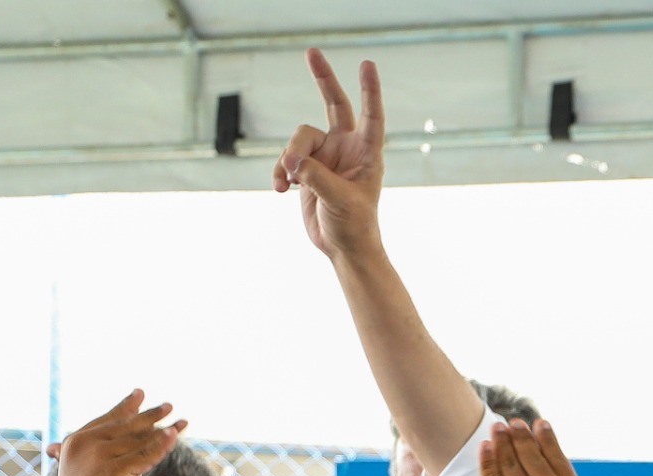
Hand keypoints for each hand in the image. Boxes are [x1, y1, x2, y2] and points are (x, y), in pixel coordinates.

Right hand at [55, 392, 185, 475]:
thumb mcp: (95, 473)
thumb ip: (106, 453)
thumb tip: (134, 438)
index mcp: (75, 442)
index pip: (107, 419)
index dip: (125, 407)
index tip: (141, 394)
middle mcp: (84, 445)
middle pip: (126, 427)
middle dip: (150, 415)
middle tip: (170, 406)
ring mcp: (96, 457)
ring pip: (138, 440)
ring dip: (164, 430)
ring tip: (183, 422)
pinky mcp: (112, 471)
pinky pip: (144, 455)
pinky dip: (162, 445)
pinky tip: (175, 436)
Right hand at [275, 50, 385, 262]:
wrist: (343, 247)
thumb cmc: (354, 226)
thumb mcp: (340, 202)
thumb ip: (318, 178)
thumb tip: (293, 161)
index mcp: (368, 154)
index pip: (372, 116)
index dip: (369, 90)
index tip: (367, 65)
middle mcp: (347, 148)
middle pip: (333, 104)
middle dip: (323, 79)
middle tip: (312, 51)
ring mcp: (326, 155)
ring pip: (298, 138)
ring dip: (288, 159)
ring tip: (287, 183)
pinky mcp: (308, 167)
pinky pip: (287, 157)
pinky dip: (281, 172)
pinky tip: (281, 189)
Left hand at [480, 420, 631, 475]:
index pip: (556, 456)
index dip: (546, 437)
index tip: (538, 424)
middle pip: (531, 454)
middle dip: (521, 435)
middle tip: (513, 423)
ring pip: (509, 461)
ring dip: (502, 441)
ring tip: (497, 428)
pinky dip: (488, 459)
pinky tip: (486, 447)